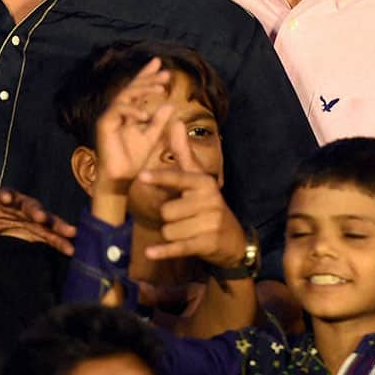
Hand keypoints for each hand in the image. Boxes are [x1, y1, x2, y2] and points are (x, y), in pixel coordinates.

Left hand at [0, 186, 77, 254]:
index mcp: (8, 198)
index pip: (8, 195)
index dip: (8, 196)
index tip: (6, 197)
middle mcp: (25, 207)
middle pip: (33, 207)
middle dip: (38, 211)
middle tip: (41, 217)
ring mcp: (35, 221)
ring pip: (48, 222)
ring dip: (58, 226)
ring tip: (70, 232)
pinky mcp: (41, 234)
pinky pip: (53, 238)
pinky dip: (62, 242)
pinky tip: (71, 249)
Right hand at [92, 58, 172, 194]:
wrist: (121, 178)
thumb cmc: (134, 159)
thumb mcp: (151, 136)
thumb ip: (159, 121)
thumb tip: (169, 104)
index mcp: (128, 112)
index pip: (138, 89)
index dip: (147, 75)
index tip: (159, 63)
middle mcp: (117, 111)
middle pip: (132, 88)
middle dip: (148, 78)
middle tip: (166, 73)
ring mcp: (109, 117)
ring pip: (125, 95)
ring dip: (143, 90)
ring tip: (160, 89)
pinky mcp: (104, 125)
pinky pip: (117, 111)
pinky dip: (132, 110)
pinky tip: (145, 114)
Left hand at [138, 121, 247, 268]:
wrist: (232, 239)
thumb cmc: (208, 204)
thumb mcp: (198, 178)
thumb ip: (184, 152)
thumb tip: (176, 122)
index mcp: (204, 182)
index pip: (178, 178)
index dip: (159, 179)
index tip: (141, 176)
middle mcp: (209, 200)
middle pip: (167, 210)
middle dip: (168, 217)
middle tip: (184, 217)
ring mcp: (209, 223)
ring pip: (168, 229)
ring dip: (171, 234)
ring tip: (187, 230)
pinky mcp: (206, 243)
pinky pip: (177, 247)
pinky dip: (163, 251)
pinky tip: (149, 253)